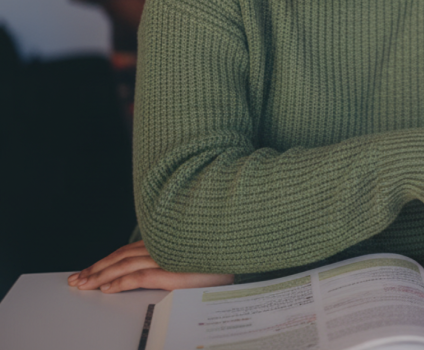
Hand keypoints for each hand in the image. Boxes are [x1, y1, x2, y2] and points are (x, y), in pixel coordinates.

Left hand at [66, 241, 232, 292]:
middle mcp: (164, 245)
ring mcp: (167, 257)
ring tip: (84, 285)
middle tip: (77, 279)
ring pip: (124, 265)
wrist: (242, 256)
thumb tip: (154, 261)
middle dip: (96, 268)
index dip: (106, 259)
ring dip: (100, 275)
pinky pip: (138, 277)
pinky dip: (119, 281)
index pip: (128, 249)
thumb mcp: (193, 254)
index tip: (90, 269)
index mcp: (167, 240)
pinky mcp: (173, 272)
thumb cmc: (222, 256)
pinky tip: (106, 288)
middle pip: (121, 256)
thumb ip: (173, 254)